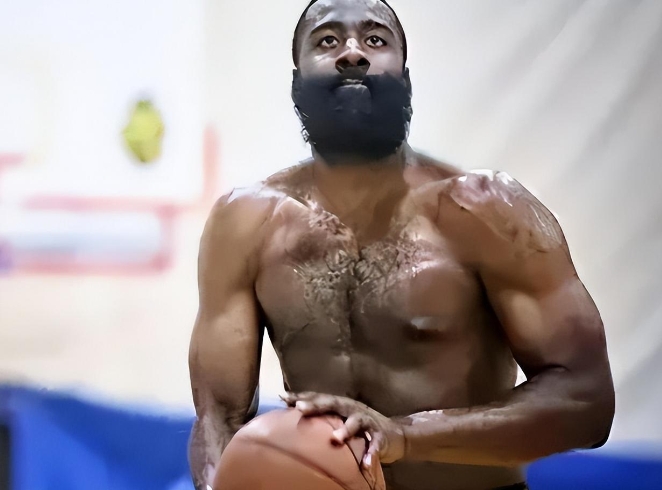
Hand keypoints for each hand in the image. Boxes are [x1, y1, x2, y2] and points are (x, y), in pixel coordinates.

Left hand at [282, 392, 405, 466]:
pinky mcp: (382, 436)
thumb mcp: (340, 419)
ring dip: (346, 429)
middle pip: (333, 404)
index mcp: (341, 405)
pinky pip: (376, 444)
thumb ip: (322, 418)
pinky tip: (365, 463)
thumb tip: (291, 415)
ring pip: (356, 422)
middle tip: (300, 408)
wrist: (396, 435)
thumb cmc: (360, 428)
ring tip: (336, 438)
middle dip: (316, 405)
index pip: (319, 398)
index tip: (283, 397)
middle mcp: (352, 409)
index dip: (302, 396)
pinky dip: (371, 453)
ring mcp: (368, 422)